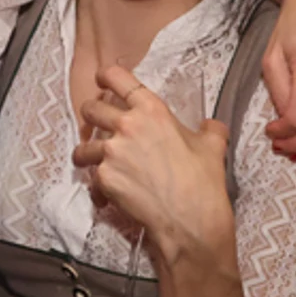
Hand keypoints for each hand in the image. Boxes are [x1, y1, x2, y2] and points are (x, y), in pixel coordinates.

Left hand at [71, 66, 232, 254]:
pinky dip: (97, 189)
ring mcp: (112, 153)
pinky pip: (91, 180)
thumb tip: (211, 126)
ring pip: (82, 147)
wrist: (191, 220)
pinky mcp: (104, 179)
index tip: (102, 79)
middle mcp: (127, 126)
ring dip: (87, 155)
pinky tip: (109, 198)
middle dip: (91, 117)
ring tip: (95, 164)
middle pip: (90, 109)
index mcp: (152, 111)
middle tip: (98, 125)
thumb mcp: (213, 147)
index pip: (118, 77)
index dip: (106, 75)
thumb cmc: (203, 182)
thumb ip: (209, 129)